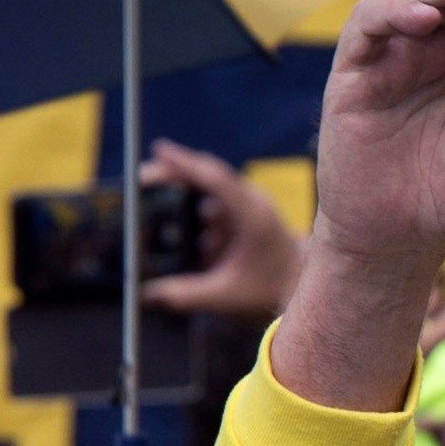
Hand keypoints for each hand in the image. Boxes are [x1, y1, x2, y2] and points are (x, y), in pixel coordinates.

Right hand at [141, 138, 305, 320]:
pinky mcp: (248, 210)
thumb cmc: (270, 289)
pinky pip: (218, 208)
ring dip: (196, 215)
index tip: (158, 150)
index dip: (185, 163)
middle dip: (174, 175)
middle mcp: (252, 202)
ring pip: (211, 197)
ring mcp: (251, 203)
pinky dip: (206, 223)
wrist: (302, 285)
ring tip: (211, 251)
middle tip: (142, 180)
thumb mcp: (225, 296)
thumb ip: (185, 295)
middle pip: (207, 176)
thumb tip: (147, 295)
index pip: (214, 179)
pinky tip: (216, 254)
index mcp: (252, 215)